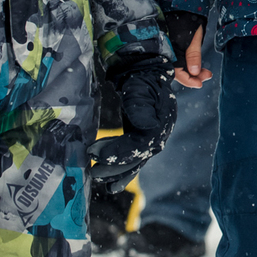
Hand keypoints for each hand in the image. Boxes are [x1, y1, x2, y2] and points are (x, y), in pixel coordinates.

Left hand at [90, 50, 179, 187]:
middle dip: (115, 165)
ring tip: (97, 178)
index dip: (118, 152)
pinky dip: (123, 171)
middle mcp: (160, 134)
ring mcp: (153, 139)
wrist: (145, 73)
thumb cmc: (141, 79)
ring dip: (117, 172)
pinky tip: (111, 183)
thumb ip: (141, 108)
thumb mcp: (140, 88)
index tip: (96, 153)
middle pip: (138, 156)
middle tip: (93, 171)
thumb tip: (147, 126)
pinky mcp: (143, 140)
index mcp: (162, 122)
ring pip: (136, 161)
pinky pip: (134, 159)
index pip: (141, 145)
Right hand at [164, 9, 210, 87]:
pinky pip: (180, 62)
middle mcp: (167, 53)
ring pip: (180, 68)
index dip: (188, 81)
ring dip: (193, 72)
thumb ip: (193, 56)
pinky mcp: (174, 49)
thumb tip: (194, 73)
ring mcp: (170, 51)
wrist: (184, 6)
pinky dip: (190, 66)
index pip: (177, 73)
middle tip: (207, 76)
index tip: (200, 84)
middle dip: (193, 77)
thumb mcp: (193, 39)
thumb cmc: (188, 20)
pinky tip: (197, 68)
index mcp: (169, 52)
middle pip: (179, 72)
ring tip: (206, 73)